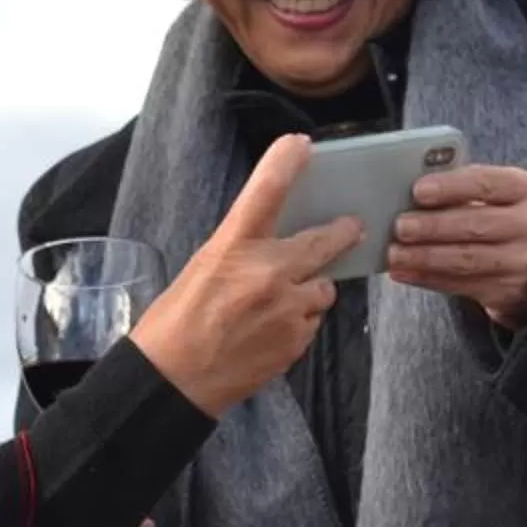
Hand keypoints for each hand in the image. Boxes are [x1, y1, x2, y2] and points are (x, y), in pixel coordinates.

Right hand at [129, 135, 359, 415]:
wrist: (174, 381)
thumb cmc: (175, 323)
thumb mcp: (202, 268)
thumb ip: (241, 251)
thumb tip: (273, 243)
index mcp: (233, 247)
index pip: (266, 191)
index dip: (286, 162)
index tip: (301, 145)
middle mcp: (267, 272)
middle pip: (323, 241)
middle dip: (342, 233)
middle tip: (352, 227)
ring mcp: (287, 308)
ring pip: (323, 288)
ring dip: (312, 289)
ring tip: (283, 302)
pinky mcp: (296, 340)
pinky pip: (312, 321)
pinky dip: (301, 320)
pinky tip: (272, 330)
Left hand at [386, 164, 526, 329]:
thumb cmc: (505, 217)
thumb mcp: (498, 195)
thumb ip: (464, 189)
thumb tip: (411, 195)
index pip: (487, 184)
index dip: (451, 187)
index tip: (418, 191)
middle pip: (476, 225)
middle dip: (433, 227)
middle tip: (400, 227)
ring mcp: (525, 262)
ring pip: (467, 259)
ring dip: (425, 257)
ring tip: (394, 254)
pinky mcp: (510, 292)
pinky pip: (461, 285)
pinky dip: (428, 279)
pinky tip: (404, 272)